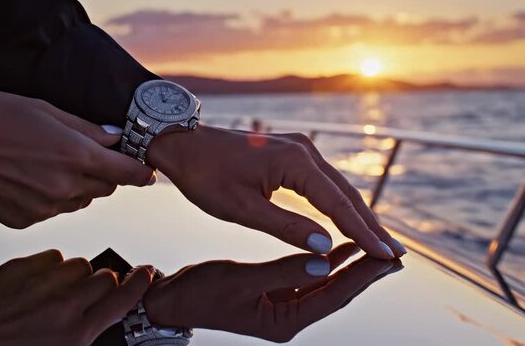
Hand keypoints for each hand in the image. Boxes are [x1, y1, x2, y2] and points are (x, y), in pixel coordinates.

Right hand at [0, 88, 153, 227]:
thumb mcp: (49, 111)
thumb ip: (88, 130)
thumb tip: (115, 138)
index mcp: (76, 156)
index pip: (127, 173)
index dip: (140, 173)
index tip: (147, 172)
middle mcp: (65, 187)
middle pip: (105, 189)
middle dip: (104, 174)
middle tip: (85, 156)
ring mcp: (45, 207)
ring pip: (80, 201)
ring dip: (77, 187)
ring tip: (49, 164)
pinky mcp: (25, 220)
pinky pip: (52, 211)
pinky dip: (50, 199)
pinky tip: (30, 179)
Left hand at [0, 250, 153, 345]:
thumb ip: (86, 333)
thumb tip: (102, 316)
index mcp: (76, 333)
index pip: (123, 299)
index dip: (139, 284)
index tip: (145, 274)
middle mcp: (64, 304)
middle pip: (106, 277)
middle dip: (101, 285)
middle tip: (84, 298)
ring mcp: (44, 282)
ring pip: (80, 264)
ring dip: (74, 276)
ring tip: (55, 293)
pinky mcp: (23, 266)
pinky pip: (53, 257)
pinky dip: (50, 268)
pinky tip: (37, 284)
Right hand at [144, 243, 401, 342]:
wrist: (174, 299)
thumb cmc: (201, 293)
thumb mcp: (241, 281)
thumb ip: (284, 271)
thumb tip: (325, 261)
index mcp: (283, 322)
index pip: (332, 296)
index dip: (362, 276)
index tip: (388, 259)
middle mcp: (288, 318)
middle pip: (336, 292)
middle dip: (365, 273)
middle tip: (395, 254)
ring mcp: (283, 306)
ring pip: (325, 283)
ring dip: (349, 266)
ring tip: (374, 247)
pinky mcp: (275, 292)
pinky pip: (309, 276)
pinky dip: (325, 261)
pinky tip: (339, 247)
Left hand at [147, 125, 405, 258]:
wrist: (183, 144)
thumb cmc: (206, 175)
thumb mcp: (242, 208)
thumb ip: (285, 227)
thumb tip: (325, 246)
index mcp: (296, 162)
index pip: (338, 205)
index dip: (363, 234)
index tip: (386, 257)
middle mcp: (305, 149)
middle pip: (347, 194)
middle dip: (371, 226)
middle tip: (396, 255)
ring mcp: (300, 148)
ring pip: (338, 187)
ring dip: (359, 215)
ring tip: (380, 243)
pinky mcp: (292, 152)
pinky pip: (323, 181)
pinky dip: (339, 203)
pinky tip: (348, 220)